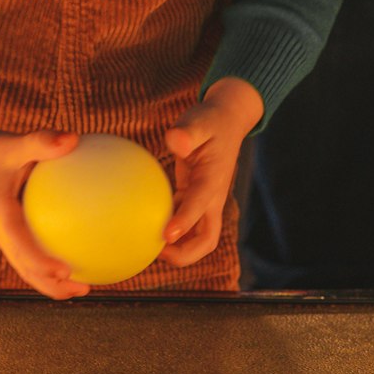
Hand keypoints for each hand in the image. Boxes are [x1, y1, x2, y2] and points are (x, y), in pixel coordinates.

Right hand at [0, 111, 89, 299]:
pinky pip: (32, 248)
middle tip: (83, 290)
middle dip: (53, 285)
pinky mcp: (9, 229)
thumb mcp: (14, 143)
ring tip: (86, 283)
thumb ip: (42, 142)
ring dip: (52, 279)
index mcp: (0, 218)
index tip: (66, 272)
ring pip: (28, 265)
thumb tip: (74, 139)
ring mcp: (4, 234)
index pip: (21, 247)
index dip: (42, 264)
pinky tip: (80, 246)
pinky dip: (52, 255)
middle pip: (26, 269)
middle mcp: (1, 232)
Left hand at [159, 77, 264, 267]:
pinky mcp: (195, 197)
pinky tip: (145, 227)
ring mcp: (205, 200)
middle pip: (207, 239)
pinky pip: (184, 221)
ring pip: (197, 236)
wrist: (227, 121)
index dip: (185, 222)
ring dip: (177, 247)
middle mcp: (212, 196)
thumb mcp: (199, 120)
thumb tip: (174, 140)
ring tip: (147, 248)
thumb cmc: (210, 120)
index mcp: (213, 180)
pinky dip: (170, 229)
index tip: (166, 235)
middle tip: (158, 253)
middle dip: (186, 254)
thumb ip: (187, 132)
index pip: (200, 206)